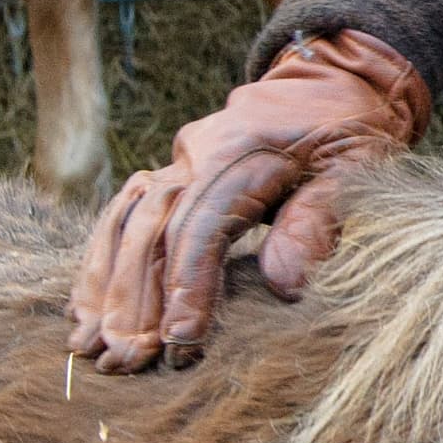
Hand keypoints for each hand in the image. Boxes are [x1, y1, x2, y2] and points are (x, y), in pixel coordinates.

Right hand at [66, 29, 430, 373]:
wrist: (334, 82)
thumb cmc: (351, 132)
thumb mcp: (356, 167)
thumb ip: (319, 220)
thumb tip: (285, 286)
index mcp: (242, 148)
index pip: (202, 225)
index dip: (188, 285)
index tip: (180, 343)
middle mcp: (197, 151)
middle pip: (152, 228)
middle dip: (134, 298)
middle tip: (125, 360)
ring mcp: (177, 161)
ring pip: (125, 222)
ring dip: (105, 287)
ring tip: (91, 346)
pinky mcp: (170, 173)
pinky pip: (122, 216)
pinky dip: (101, 262)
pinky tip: (86, 309)